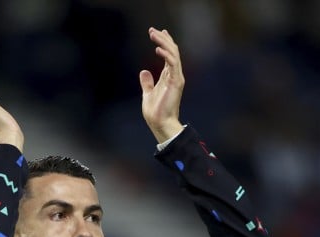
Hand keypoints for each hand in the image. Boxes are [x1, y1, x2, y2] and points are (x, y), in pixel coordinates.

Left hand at [139, 28, 185, 143]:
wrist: (160, 124)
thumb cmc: (155, 112)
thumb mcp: (148, 93)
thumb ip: (147, 82)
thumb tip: (144, 71)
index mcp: (169, 77)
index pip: (169, 55)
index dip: (164, 42)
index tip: (157, 32)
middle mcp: (174, 75)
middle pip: (172, 51)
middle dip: (163, 38)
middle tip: (152, 30)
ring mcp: (176, 78)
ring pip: (173, 54)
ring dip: (164, 42)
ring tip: (153, 34)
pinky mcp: (175, 82)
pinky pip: (173, 64)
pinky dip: (166, 54)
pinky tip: (157, 48)